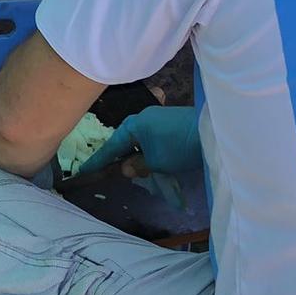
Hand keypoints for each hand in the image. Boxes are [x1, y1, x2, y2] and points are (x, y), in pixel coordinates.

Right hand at [74, 106, 200, 178]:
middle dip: (120, 160)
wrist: (213, 131)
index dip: (98, 161)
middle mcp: (143, 119)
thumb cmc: (179, 146)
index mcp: (134, 124)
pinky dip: (149, 153)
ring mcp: (157, 120)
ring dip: (138, 158)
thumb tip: (125, 168)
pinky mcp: (170, 125)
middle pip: (125, 143)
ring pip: (140, 143)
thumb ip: (137, 165)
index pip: (110, 146)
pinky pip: (151, 141)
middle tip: (111, 175)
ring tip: (139, 174)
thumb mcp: (156, 161)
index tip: (82, 171)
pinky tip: (154, 165)